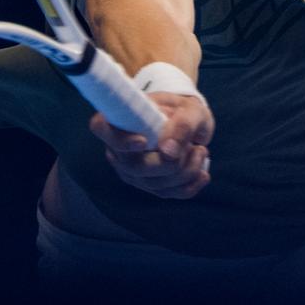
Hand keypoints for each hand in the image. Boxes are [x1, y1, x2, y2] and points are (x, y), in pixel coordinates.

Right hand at [89, 92, 213, 199]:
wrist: (189, 121)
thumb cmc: (184, 110)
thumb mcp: (191, 110)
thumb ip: (182, 125)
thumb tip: (168, 151)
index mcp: (120, 119)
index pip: (100, 128)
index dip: (118, 139)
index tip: (143, 142)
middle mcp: (119, 147)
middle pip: (133, 166)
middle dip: (171, 163)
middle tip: (198, 147)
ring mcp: (131, 169)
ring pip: (152, 184)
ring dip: (186, 172)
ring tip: (202, 151)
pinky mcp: (147, 183)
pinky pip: (166, 194)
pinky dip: (189, 187)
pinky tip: (203, 174)